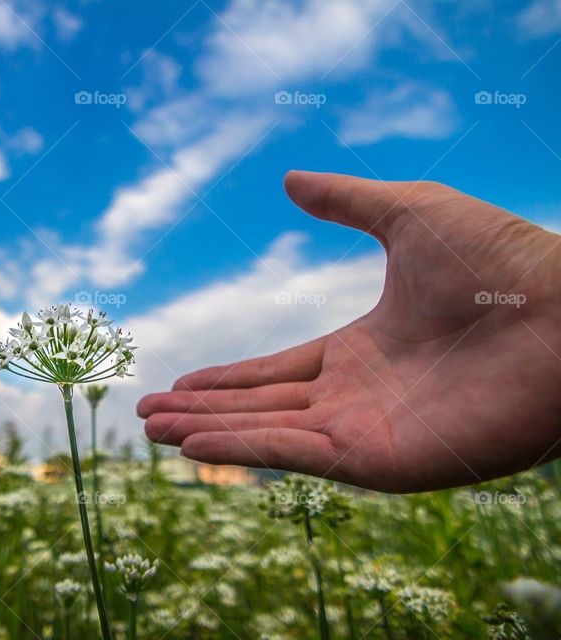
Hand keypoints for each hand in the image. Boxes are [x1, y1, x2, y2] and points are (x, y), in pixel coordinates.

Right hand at [139, 171, 560, 491]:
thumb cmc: (502, 261)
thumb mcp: (407, 213)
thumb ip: (347, 202)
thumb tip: (289, 179)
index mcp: (362, 350)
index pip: (276, 372)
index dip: (226, 381)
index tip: (179, 385)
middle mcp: (358, 398)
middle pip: (261, 410)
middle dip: (201, 414)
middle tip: (146, 417)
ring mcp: (366, 433)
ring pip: (268, 437)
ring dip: (208, 436)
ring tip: (153, 433)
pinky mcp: (379, 460)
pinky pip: (295, 456)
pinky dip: (242, 451)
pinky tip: (193, 446)